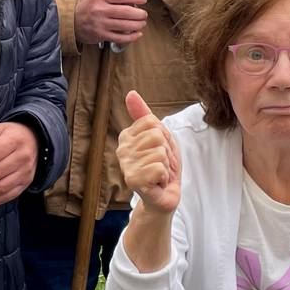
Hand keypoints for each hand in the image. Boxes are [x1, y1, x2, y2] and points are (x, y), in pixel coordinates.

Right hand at [73, 0, 147, 46]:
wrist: (69, 20)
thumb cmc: (84, 5)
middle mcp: (100, 10)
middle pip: (126, 12)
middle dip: (139, 13)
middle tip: (144, 14)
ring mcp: (101, 24)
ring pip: (125, 25)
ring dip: (137, 25)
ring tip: (142, 23)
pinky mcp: (101, 35)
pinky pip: (120, 37)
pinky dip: (131, 37)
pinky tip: (137, 34)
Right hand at [117, 90, 180, 213]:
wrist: (164, 196)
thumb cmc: (162, 165)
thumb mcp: (159, 136)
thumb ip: (144, 115)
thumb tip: (130, 93)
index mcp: (126, 137)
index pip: (152, 121)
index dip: (163, 137)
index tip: (158, 151)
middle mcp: (122, 150)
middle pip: (156, 136)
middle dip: (166, 152)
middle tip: (160, 165)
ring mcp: (126, 166)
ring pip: (159, 152)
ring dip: (166, 165)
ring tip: (158, 175)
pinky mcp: (133, 181)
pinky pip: (159, 167)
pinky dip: (164, 176)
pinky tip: (157, 183)